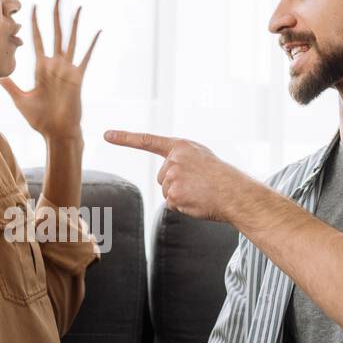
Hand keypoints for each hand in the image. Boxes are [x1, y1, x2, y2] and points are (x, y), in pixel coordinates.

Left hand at [0, 0, 100, 141]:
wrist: (56, 133)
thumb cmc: (40, 119)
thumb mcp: (20, 99)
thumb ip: (9, 84)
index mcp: (41, 68)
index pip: (38, 40)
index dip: (35, 23)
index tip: (33, 6)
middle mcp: (55, 65)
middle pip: (55, 33)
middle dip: (55, 15)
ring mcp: (67, 70)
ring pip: (70, 40)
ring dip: (73, 23)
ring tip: (77, 6)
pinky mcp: (78, 78)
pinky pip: (85, 58)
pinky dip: (92, 45)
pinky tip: (98, 32)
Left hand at [104, 130, 256, 223]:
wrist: (236, 193)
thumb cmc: (222, 177)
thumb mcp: (201, 158)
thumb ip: (182, 160)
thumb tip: (167, 177)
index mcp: (180, 147)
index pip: (148, 141)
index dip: (125, 138)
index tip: (106, 135)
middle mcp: (173, 159)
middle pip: (162, 178)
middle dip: (177, 184)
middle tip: (199, 185)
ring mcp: (172, 177)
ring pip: (167, 192)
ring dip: (181, 196)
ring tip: (201, 192)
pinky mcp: (174, 195)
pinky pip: (171, 204)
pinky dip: (183, 207)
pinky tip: (197, 201)